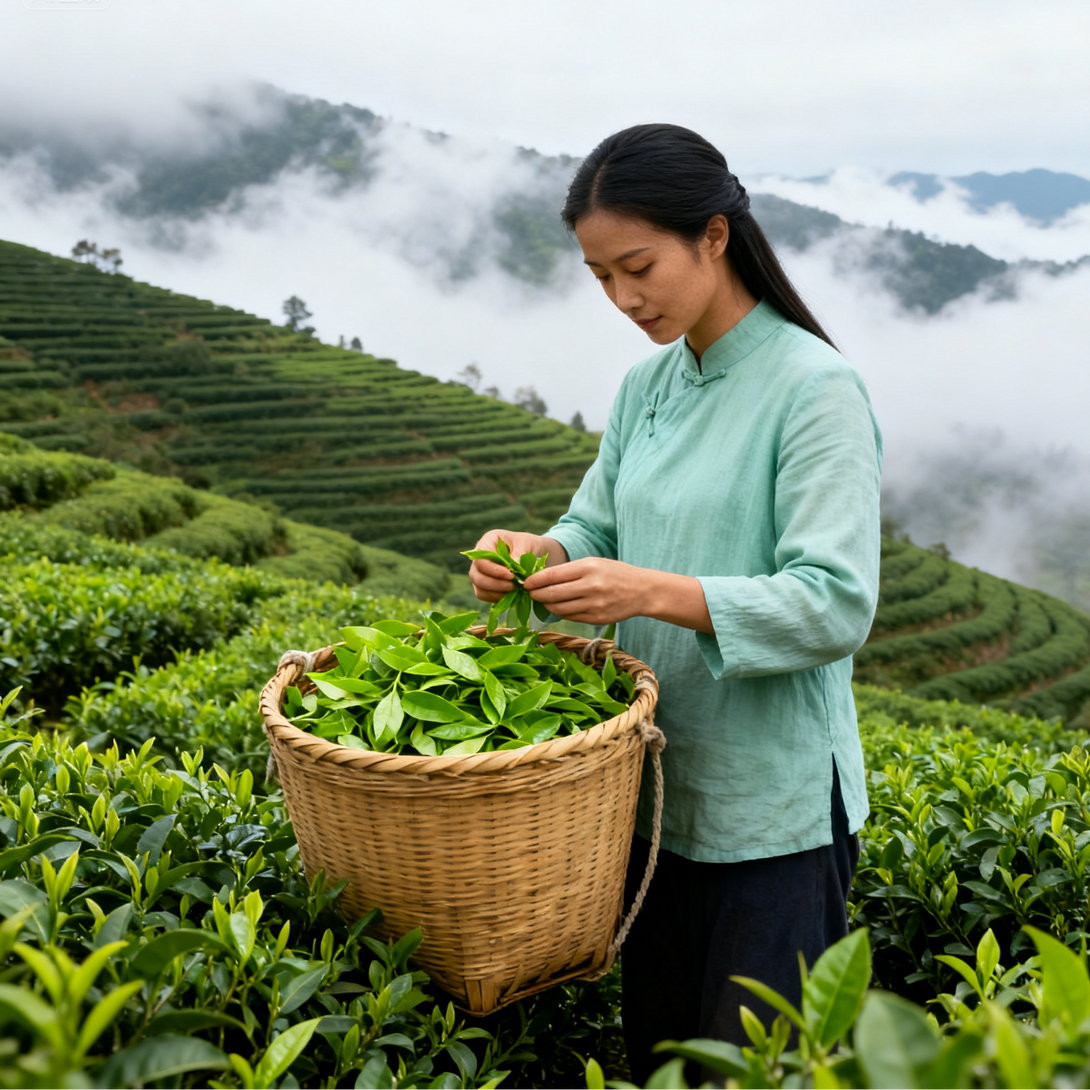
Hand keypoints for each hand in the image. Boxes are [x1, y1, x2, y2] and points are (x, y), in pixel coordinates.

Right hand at [466, 529, 566, 602]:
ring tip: (514, 590)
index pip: (481, 560)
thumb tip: (513, 565)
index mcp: (488, 541)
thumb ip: (520, 553)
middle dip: (495, 584)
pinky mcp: (485, 584)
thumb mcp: (528, 543)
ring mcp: (480, 572)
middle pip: (476, 575)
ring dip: (496, 593)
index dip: (494, 571)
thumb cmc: (530, 545)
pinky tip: (512, 595)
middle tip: (514, 586)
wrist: (535, 554)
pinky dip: (497, 598)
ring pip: (479, 587)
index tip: (511, 576)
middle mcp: (480, 557)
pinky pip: (484, 595)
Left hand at [523, 558, 714, 632]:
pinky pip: (571, 617)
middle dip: (537, 595)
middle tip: (531, 594)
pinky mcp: (597, 618)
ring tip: (543, 601)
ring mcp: (594, 604)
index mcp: (588, 567)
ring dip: (548, 605)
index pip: (553, 575)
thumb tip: (542, 579)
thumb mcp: (594, 563)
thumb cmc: (615, 573)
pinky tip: (559, 608)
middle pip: (553, 594)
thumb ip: (570, 571)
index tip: (526, 583)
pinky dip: (562, 613)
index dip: (535, 581)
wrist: (643, 591)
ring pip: (560, 608)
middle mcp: (590, 586)